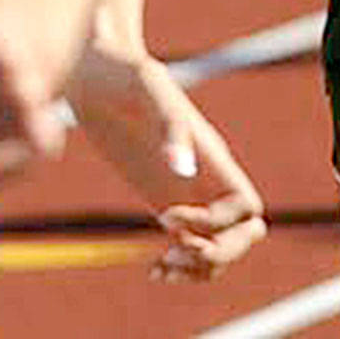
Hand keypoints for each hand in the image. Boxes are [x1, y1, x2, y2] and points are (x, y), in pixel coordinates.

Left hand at [67, 45, 266, 280]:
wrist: (92, 71)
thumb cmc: (121, 72)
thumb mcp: (147, 88)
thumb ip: (170, 126)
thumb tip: (184, 172)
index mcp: (211, 154)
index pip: (245, 206)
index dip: (214, 224)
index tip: (166, 215)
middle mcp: (206, 177)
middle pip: (247, 232)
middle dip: (220, 253)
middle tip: (175, 253)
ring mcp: (187, 190)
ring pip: (223, 245)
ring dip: (202, 267)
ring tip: (161, 268)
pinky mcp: (163, 197)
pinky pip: (193, 244)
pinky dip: (183, 267)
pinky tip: (153, 268)